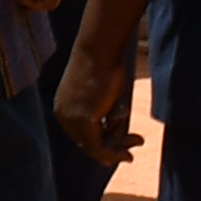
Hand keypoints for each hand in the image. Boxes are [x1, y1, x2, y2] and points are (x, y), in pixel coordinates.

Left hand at [50, 43, 135, 174]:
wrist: (100, 48)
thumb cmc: (105, 62)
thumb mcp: (104, 93)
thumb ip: (106, 112)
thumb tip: (116, 132)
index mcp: (64, 106)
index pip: (82, 134)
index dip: (104, 141)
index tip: (124, 141)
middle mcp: (63, 115)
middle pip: (87, 142)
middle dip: (113, 147)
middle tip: (134, 147)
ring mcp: (71, 119)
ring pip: (94, 146)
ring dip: (117, 149)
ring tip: (138, 140)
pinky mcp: (83, 121)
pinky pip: (98, 146)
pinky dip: (113, 152)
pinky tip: (128, 153)